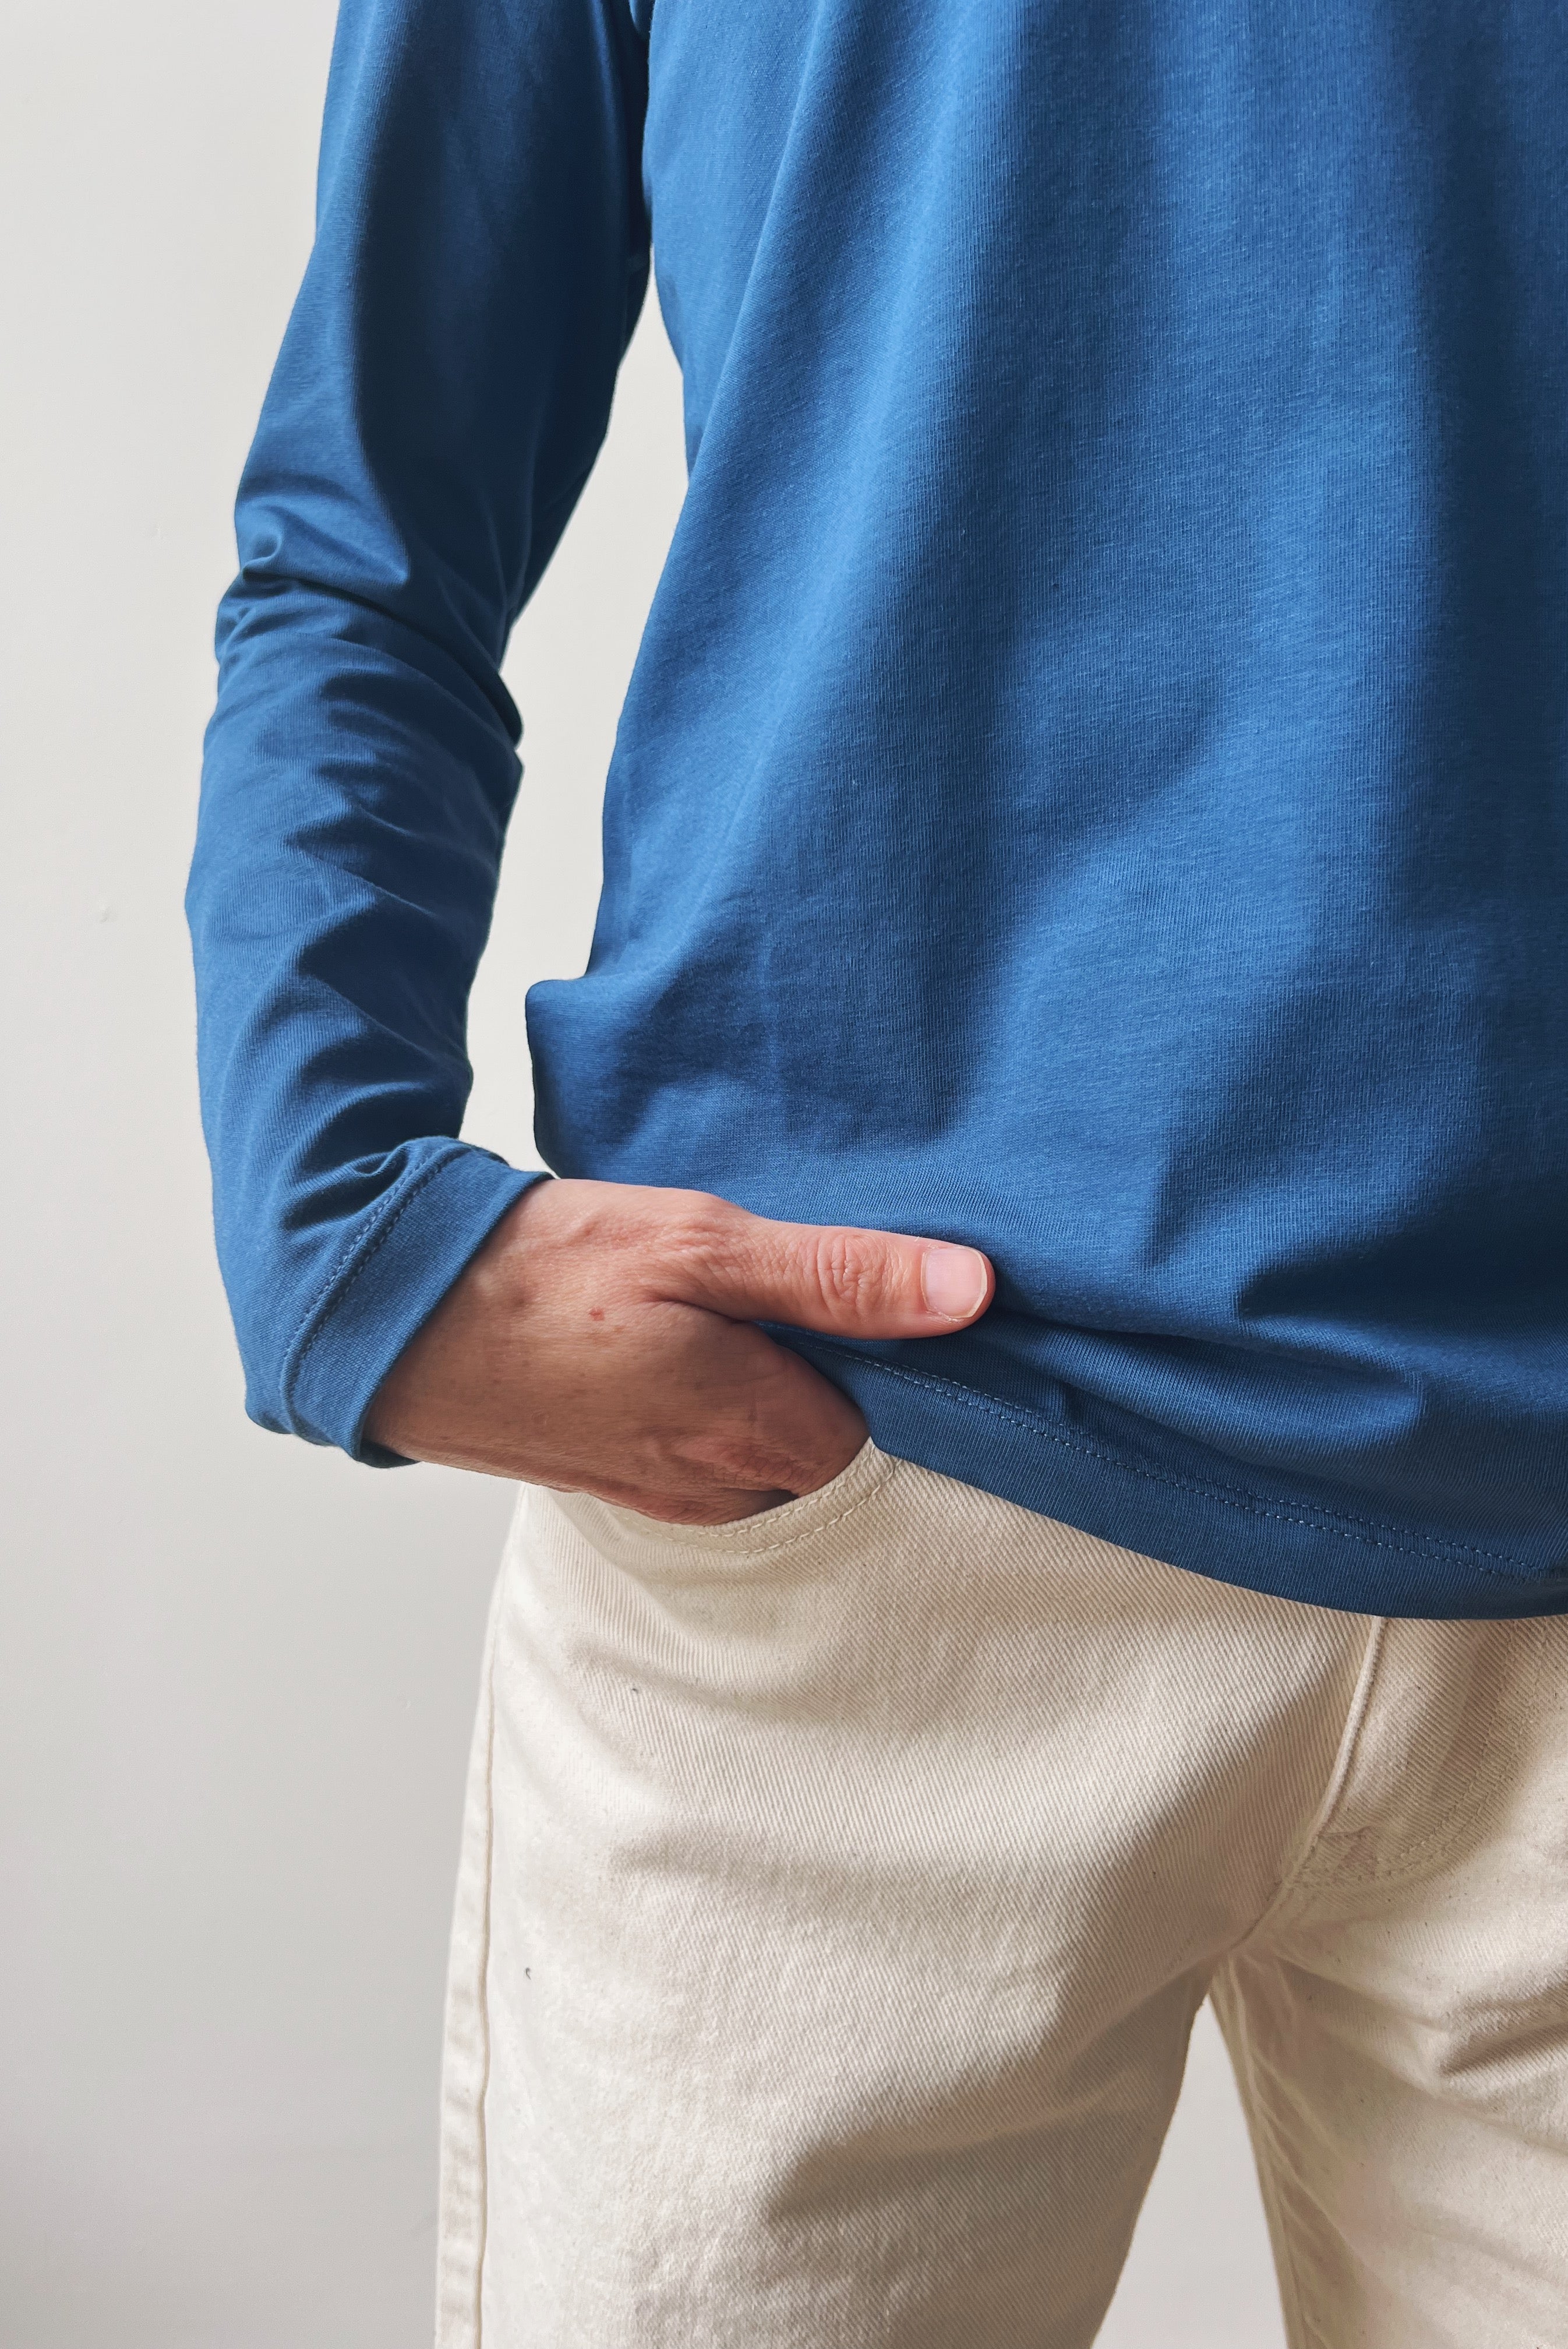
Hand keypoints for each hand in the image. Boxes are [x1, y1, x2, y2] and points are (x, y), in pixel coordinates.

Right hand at [364, 1178, 993, 1521]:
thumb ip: (837, 1276)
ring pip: (765, 1446)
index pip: (895, 1419)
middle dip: (829, 1370)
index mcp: (756, 1432)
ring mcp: (666, 1492)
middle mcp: (720, 1487)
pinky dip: (707, 1400)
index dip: (892, 1351)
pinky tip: (673, 1336)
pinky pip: (705, 1451)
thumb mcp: (699, 1242)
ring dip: (763, 1382)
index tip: (861, 1286)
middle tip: (784, 1282)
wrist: (387, 1316)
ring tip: (722, 1301)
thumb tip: (971, 1292)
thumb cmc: (539, 1272)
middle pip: (830, 1438)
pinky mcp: (621, 1480)